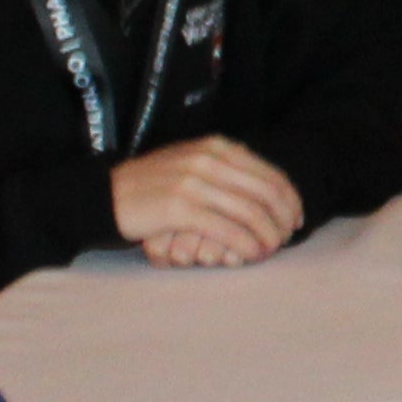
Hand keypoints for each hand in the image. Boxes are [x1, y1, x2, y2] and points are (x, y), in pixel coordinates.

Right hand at [112, 139, 305, 266]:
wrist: (106, 196)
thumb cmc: (152, 186)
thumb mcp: (190, 163)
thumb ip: (224, 168)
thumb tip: (264, 187)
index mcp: (216, 146)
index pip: (268, 172)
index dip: (289, 198)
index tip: (296, 218)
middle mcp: (209, 159)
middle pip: (266, 192)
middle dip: (283, 218)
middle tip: (287, 239)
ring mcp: (195, 182)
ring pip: (250, 212)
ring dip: (268, 235)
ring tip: (271, 250)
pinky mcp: (181, 209)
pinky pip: (227, 229)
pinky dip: (246, 244)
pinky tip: (252, 254)